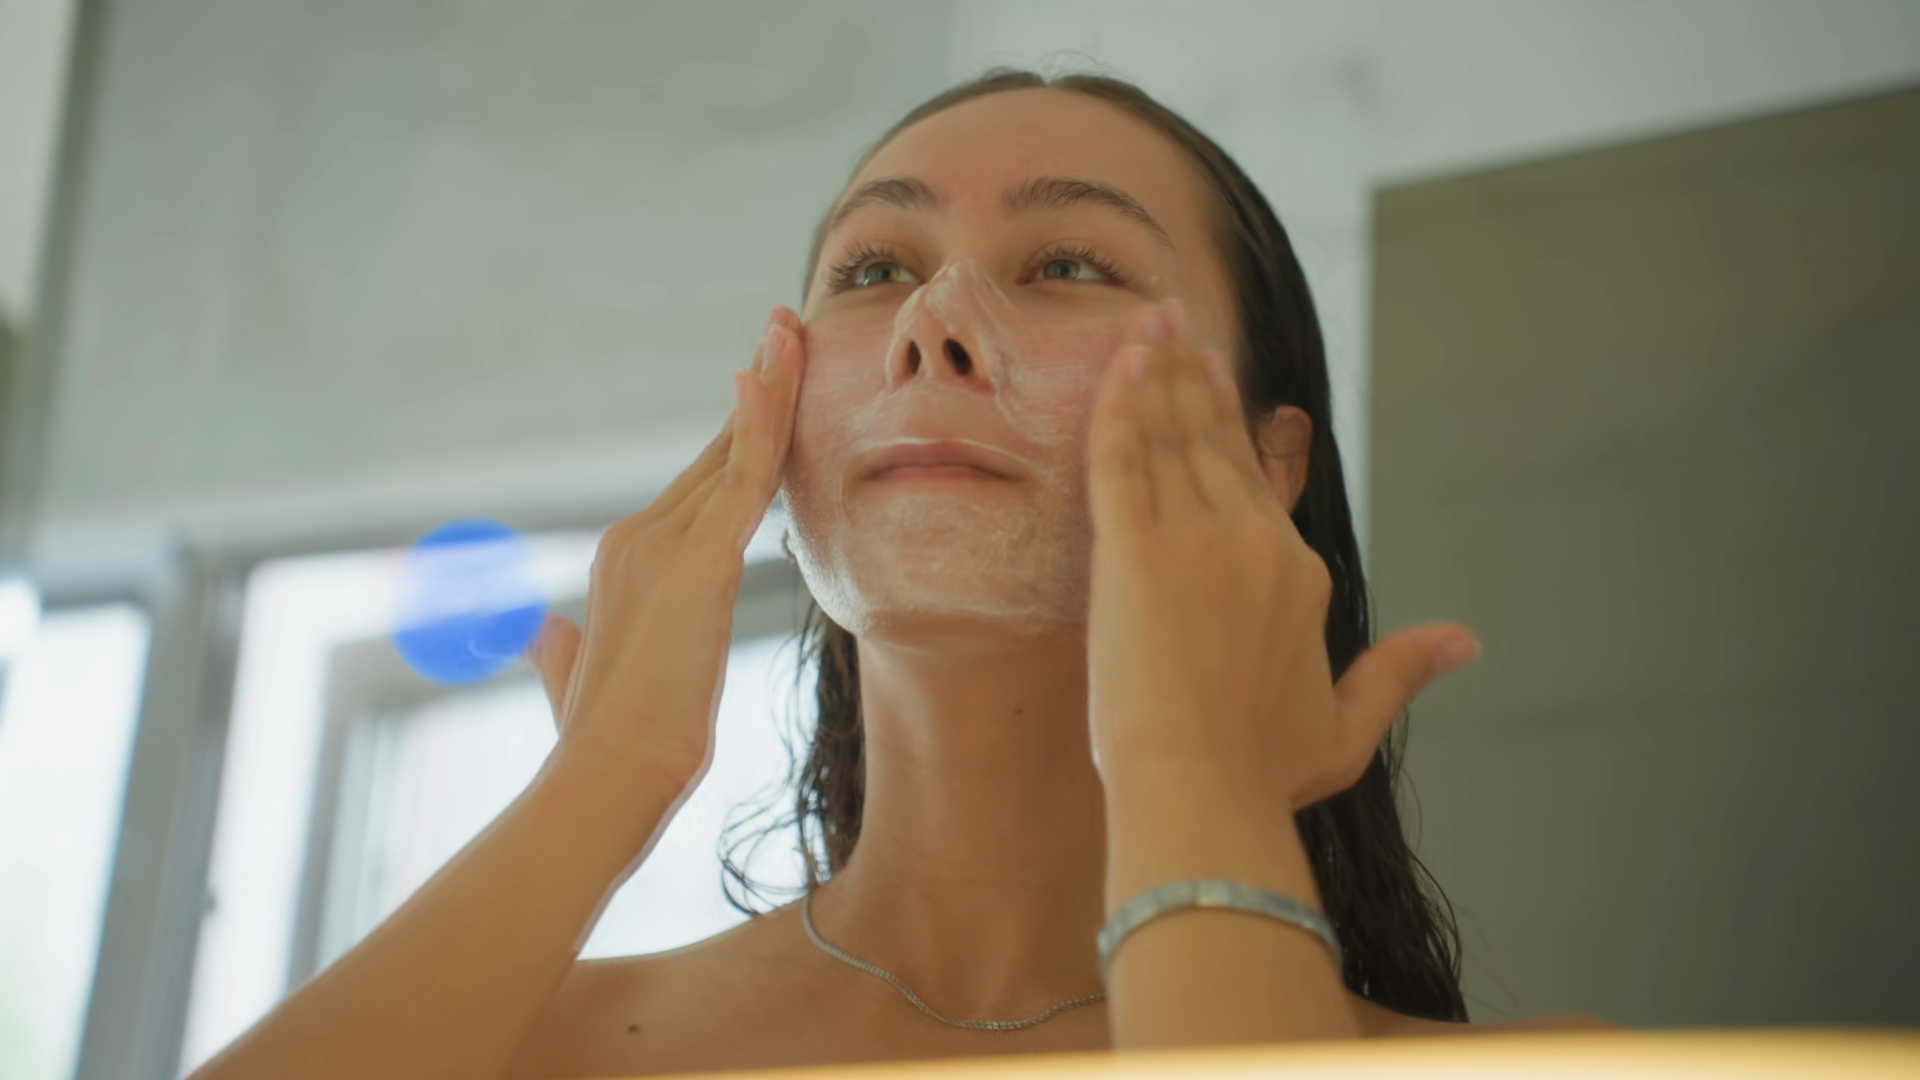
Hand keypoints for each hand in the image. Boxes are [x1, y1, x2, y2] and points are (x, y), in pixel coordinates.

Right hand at [525, 307, 805, 795]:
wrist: (607, 772)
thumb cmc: (602, 742)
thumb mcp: (575, 684)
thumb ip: (560, 653)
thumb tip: (545, 640)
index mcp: (624, 559)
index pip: (697, 483)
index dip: (735, 432)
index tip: (764, 382)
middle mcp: (640, 536)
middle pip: (716, 450)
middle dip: (759, 387)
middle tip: (788, 328)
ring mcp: (666, 543)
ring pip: (735, 448)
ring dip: (770, 382)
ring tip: (793, 327)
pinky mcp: (701, 561)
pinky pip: (744, 476)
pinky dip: (761, 421)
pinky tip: (775, 374)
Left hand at [1085, 301, 1480, 809]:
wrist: (1201, 790)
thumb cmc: (1262, 772)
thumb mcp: (1348, 725)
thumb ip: (1401, 672)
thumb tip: (1466, 641)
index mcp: (1297, 575)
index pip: (1263, 483)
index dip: (1242, 428)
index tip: (1225, 382)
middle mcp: (1251, 542)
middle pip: (1216, 444)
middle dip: (1194, 377)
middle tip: (1176, 323)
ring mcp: (1193, 540)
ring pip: (1173, 437)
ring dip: (1157, 371)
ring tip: (1149, 320)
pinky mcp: (1134, 551)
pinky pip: (1124, 458)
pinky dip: (1120, 406)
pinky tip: (1117, 362)